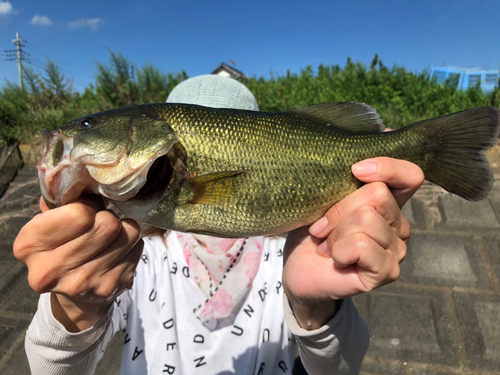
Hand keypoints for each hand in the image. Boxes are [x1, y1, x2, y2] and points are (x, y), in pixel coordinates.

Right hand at [13, 195, 143, 331]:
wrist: (73, 294)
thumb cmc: (61, 244)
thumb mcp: (50, 220)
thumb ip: (61, 199)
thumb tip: (83, 177)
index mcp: (29, 246)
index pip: (78, 214)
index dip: (89, 205)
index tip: (87, 208)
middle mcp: (51, 270)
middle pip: (106, 224)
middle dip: (107, 216)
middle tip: (100, 221)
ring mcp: (83, 283)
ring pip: (126, 234)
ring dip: (123, 229)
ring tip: (110, 235)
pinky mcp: (110, 287)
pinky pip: (137, 247)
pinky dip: (132, 243)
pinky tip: (117, 250)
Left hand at [282, 157, 423, 329]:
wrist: (297, 270)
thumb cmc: (312, 231)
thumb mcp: (326, 195)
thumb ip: (351, 171)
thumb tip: (387, 129)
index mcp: (388, 202)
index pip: (411, 175)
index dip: (387, 166)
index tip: (355, 169)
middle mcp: (399, 224)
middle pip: (376, 194)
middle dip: (338, 208)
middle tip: (322, 227)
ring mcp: (396, 249)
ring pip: (366, 218)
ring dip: (334, 232)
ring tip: (326, 244)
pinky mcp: (387, 271)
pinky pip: (361, 244)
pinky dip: (338, 249)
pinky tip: (335, 258)